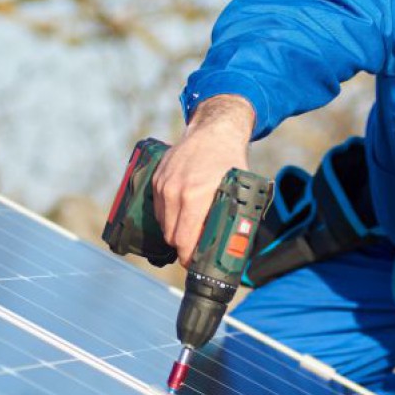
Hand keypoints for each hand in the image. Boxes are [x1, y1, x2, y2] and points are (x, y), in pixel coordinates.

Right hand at [152, 95, 253, 265]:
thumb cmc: (229, 160)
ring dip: (175, 232)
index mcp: (196, 196)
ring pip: (163, 224)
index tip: (195, 262)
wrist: (212, 131)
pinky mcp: (157, 180)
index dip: (189, 257)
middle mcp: (175, 192)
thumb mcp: (238, 188)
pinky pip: (158, 210)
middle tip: (195, 251)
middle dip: (183, 248)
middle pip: (172, 236)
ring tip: (190, 232)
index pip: (184, 240)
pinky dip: (168, 217)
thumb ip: (233, 215)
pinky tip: (182, 215)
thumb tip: (236, 245)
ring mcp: (163, 185)